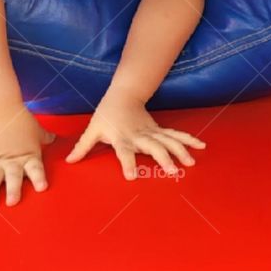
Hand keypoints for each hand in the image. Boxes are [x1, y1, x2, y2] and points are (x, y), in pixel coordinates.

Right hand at [0, 105, 56, 208]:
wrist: (1, 108)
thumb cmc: (21, 120)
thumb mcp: (37, 130)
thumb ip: (45, 137)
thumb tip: (55, 138)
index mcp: (28, 156)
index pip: (35, 168)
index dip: (38, 178)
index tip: (41, 188)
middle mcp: (12, 162)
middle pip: (13, 176)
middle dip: (12, 189)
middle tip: (12, 202)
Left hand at [65, 92, 205, 180]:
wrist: (123, 94)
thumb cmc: (106, 114)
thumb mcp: (92, 129)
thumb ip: (83, 146)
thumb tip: (69, 161)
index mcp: (121, 137)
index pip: (123, 151)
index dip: (127, 163)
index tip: (131, 176)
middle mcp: (138, 136)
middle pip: (152, 147)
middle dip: (163, 158)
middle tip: (172, 172)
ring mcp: (151, 132)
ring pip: (168, 141)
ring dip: (180, 151)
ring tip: (190, 163)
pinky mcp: (159, 130)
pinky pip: (175, 135)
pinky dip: (188, 140)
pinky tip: (201, 146)